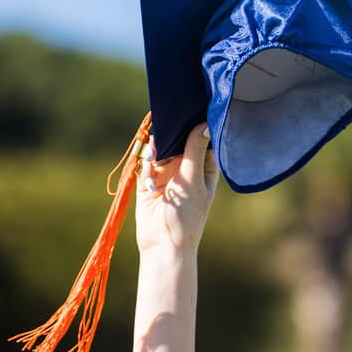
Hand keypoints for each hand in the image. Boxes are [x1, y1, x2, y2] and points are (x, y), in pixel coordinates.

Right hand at [135, 122, 219, 253]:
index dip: (197, 124)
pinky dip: (147, 161)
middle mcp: (186, 169)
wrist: (163, 244)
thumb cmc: (187, 217)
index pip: (202, 140)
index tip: (192, 107)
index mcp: (204, 170)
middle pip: (179, 141)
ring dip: (158, 145)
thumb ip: (195, 152)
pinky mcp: (149, 181)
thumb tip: (203, 124)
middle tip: (169, 114)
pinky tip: (150, 164)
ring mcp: (167, 174)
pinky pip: (147, 163)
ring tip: (156, 138)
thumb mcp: (193, 181)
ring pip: (161, 149)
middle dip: (173, 130)